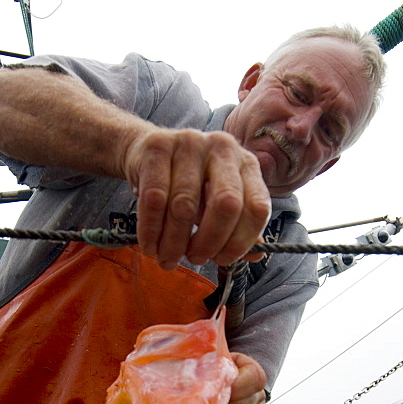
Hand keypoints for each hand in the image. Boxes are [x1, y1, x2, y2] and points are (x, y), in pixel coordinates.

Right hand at [123, 129, 270, 269]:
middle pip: (226, 204)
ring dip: (174, 243)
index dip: (240, 241)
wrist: (145, 152)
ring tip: (167, 259)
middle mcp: (223, 149)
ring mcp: (190, 143)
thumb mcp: (217, 202)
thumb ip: (237, 227)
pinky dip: (151, 230)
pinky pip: (154, 198)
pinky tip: (150, 245)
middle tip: (195, 259)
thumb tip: (255, 256)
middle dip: (209, 243)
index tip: (221, 259)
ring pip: (184, 206)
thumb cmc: (188, 183)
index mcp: (247, 165)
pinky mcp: (157, 146)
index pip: (257, 207)